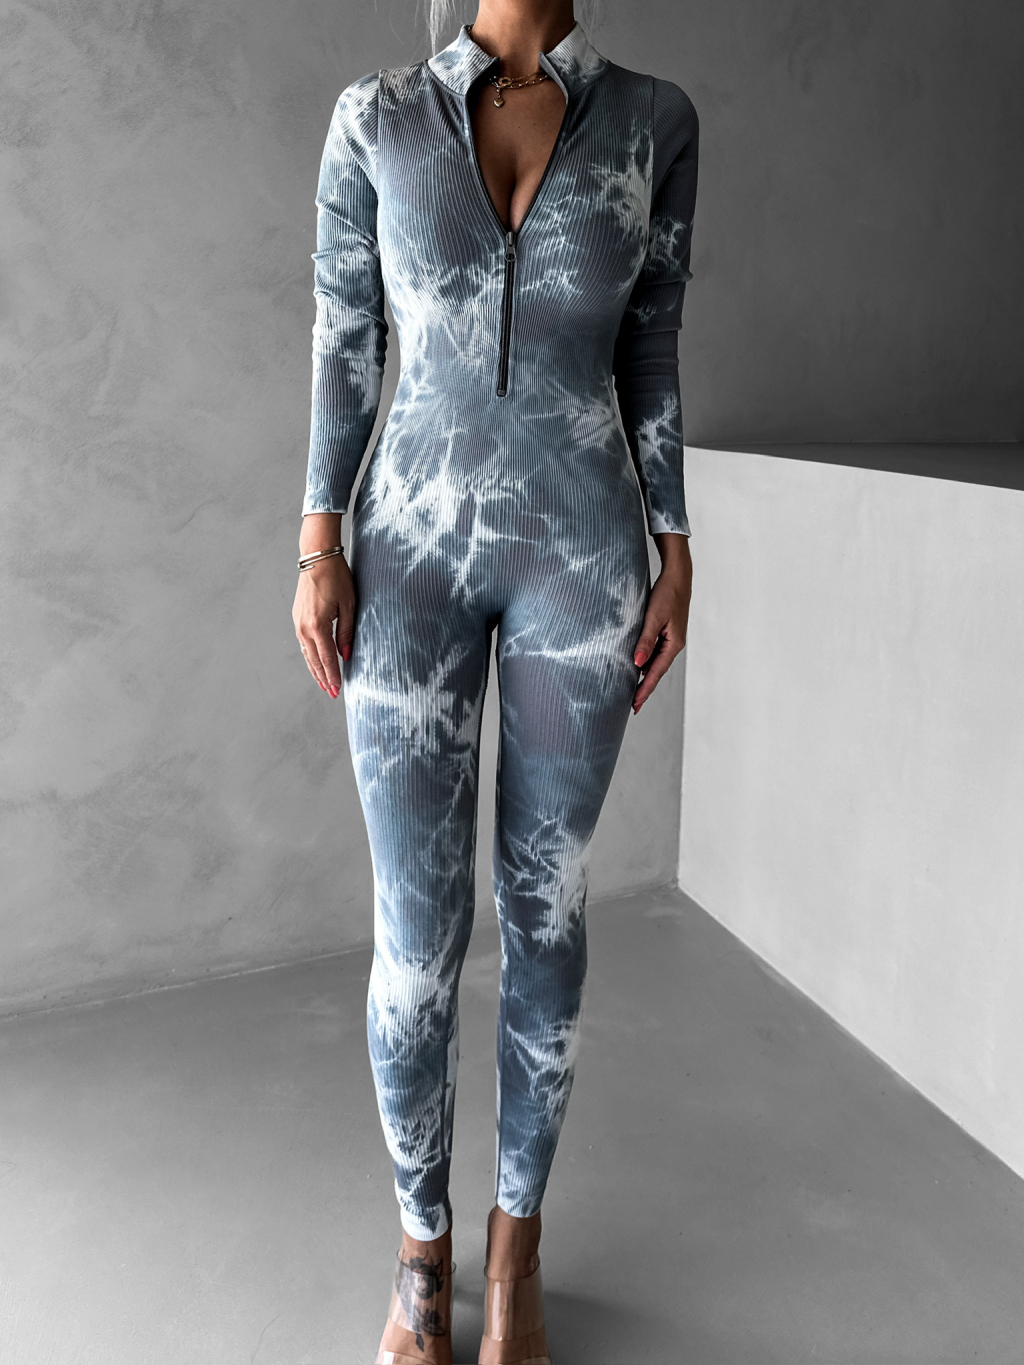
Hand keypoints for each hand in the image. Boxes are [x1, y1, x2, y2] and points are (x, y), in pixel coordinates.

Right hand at [292, 515, 353, 697]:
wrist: (317, 558)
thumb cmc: (337, 578)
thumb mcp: (349, 605)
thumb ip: (346, 632)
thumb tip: (346, 655)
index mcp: (317, 626)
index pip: (327, 658)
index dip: (333, 676)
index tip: (337, 690)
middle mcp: (304, 628)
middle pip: (315, 660)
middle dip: (323, 678)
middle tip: (332, 693)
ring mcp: (298, 623)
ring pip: (307, 654)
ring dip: (315, 670)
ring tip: (323, 683)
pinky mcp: (297, 618)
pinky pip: (303, 644)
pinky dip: (310, 656)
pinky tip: (316, 662)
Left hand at [632, 532, 691, 714]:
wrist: (678, 577)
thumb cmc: (667, 594)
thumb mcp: (653, 617)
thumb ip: (645, 641)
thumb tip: (637, 664)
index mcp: (673, 644)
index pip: (656, 673)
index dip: (644, 689)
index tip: (635, 705)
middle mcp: (674, 645)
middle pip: (657, 672)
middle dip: (645, 688)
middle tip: (633, 706)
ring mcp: (671, 639)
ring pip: (656, 663)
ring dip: (645, 677)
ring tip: (633, 691)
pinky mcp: (667, 633)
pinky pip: (655, 653)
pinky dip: (646, 663)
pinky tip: (638, 667)